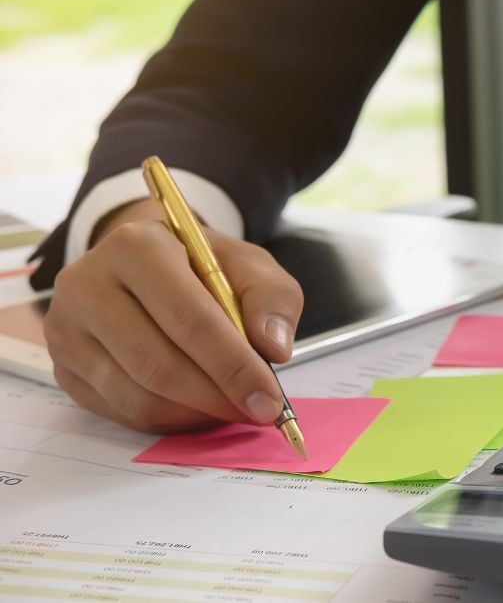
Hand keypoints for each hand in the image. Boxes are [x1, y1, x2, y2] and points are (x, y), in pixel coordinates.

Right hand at [44, 198, 303, 432]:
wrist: (150, 267)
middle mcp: (88, 284)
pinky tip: (198, 407)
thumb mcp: (250, 267)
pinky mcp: (64, 367)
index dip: (233, 365)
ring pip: (138, 395)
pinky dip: (169, 419)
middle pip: (159, 363)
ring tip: (232, 407)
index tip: (269, 399)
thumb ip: (272, 299)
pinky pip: (122, 411)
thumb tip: (274, 348)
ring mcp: (67, 329)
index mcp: (137, 246)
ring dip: (195, 412)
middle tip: (258, 412)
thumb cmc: (204, 268)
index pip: (189, 318)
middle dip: (217, 397)